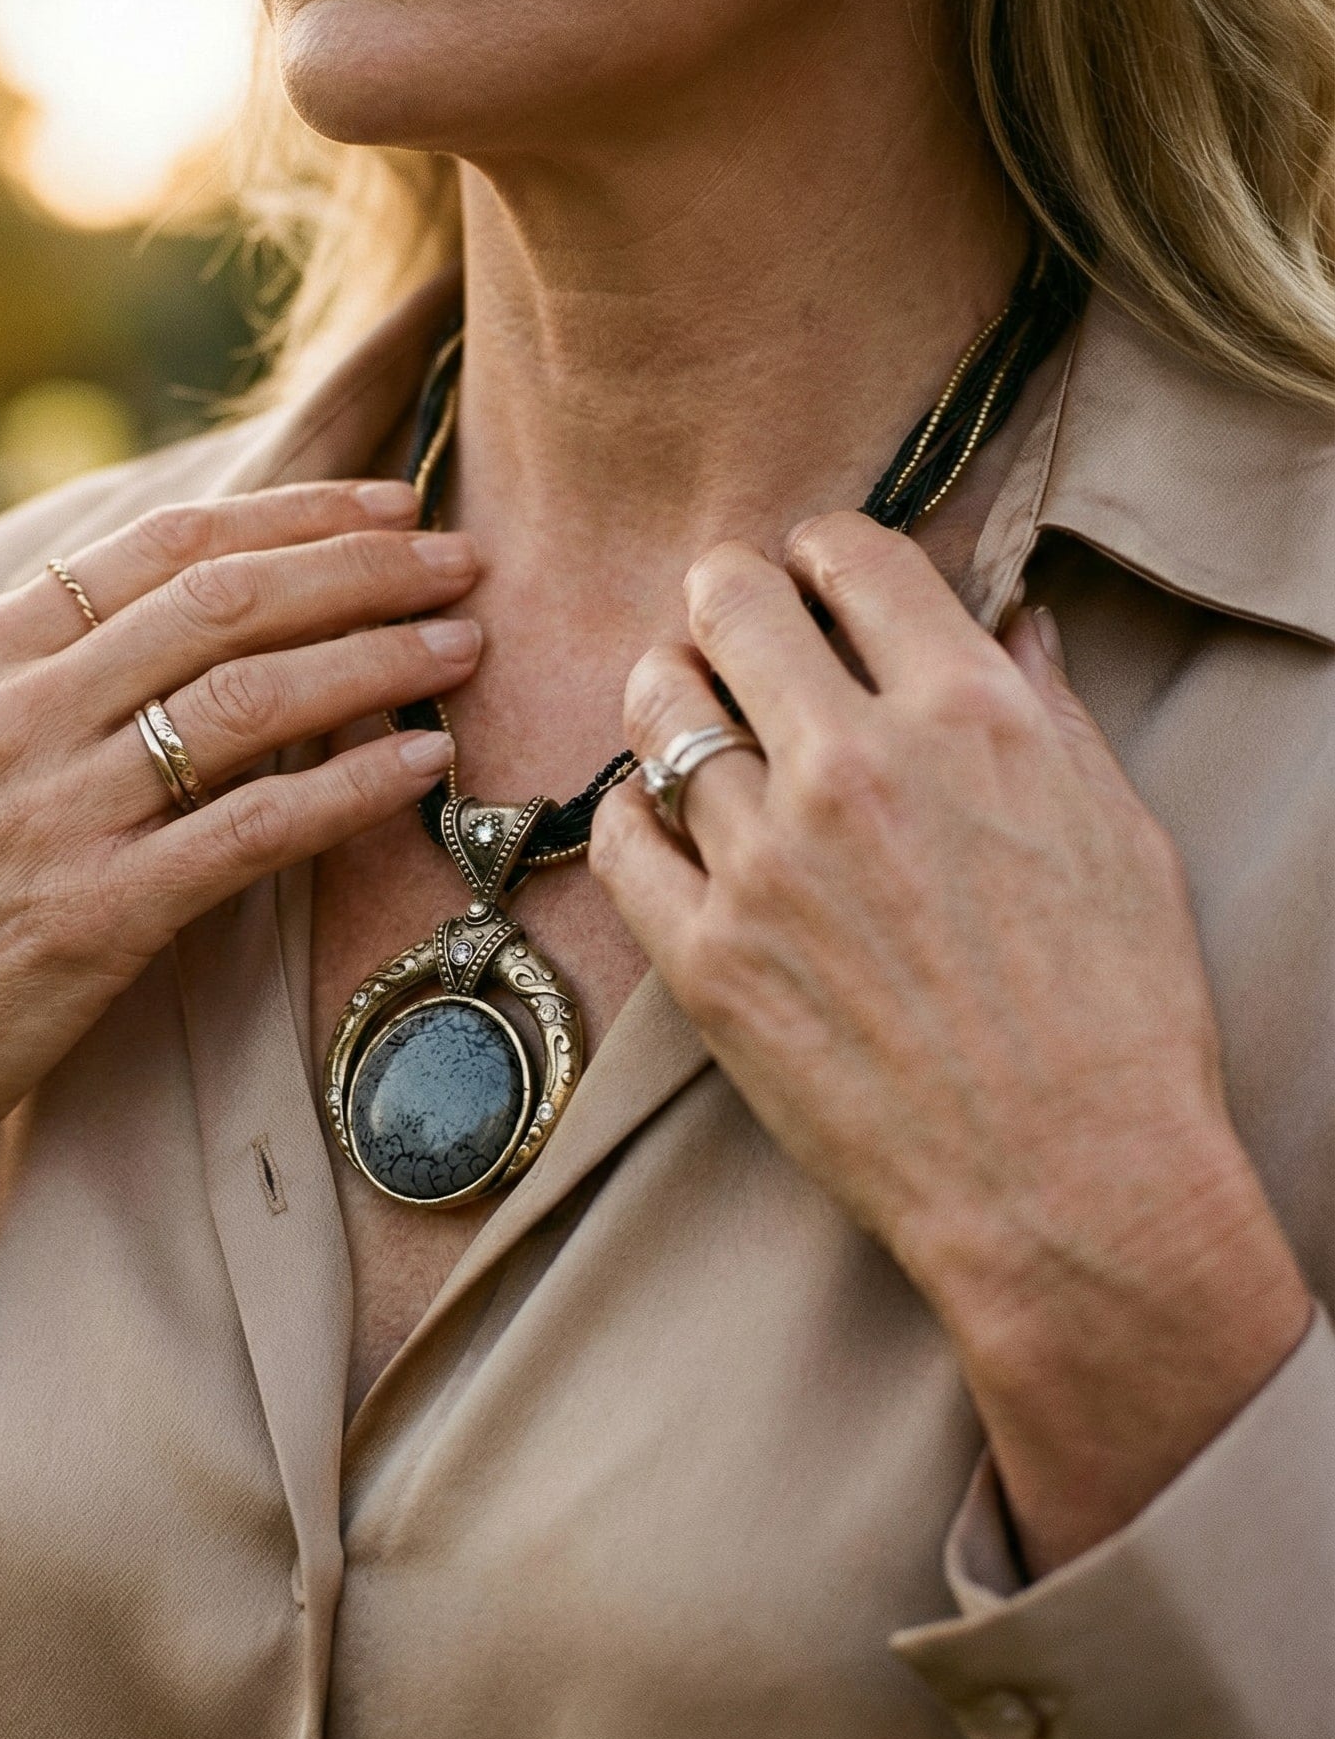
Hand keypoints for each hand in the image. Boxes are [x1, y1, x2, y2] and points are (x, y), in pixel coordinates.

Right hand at [0, 477, 476, 1419]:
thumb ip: (44, 676)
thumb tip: (180, 614)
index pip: (164, 545)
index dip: (294, 515)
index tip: (389, 505)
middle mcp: (13, 714)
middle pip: (226, 601)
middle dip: (364, 569)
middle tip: (463, 560)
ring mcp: (53, 813)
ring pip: (251, 698)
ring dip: (378, 659)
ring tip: (466, 646)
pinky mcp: (92, 917)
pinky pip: (252, 830)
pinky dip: (350, 789)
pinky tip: (421, 765)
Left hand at [591, 513, 1310, 1571]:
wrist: (1070, 1187)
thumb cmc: (1121, 1017)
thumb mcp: (1119, 832)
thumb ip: (1044, 709)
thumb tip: (1007, 619)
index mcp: (969, 712)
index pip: (851, 554)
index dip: (819, 552)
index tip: (810, 575)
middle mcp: (855, 765)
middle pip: (727, 603)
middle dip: (725, 599)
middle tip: (730, 629)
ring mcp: (766, 862)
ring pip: (657, 709)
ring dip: (669, 696)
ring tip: (689, 717)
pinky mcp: (705, 958)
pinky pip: (617, 836)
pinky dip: (631, 814)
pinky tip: (663, 825)